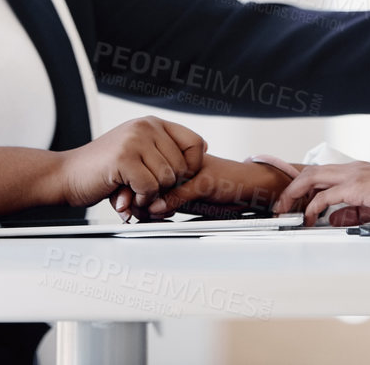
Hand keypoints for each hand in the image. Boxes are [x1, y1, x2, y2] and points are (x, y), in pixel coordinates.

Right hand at [52, 116, 205, 210]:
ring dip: (153, 194)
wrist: (66, 176)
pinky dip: (141, 199)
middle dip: (168, 187)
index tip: (177, 180)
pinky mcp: (124, 158)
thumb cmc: (103, 170)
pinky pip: (151, 187)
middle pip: (183, 166)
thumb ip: (164, 154)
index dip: (192, 167)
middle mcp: (146, 126)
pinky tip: (126, 196)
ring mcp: (135, 140)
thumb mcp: (137, 153)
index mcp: (153, 123)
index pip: (196, 143)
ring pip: (168, 178)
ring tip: (134, 191)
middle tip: (147, 191)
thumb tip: (204, 158)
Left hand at [116, 155, 293, 219]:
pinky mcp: (204, 179)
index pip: (145, 167)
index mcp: (176, 157)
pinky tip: (155, 211)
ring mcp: (192, 168)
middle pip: (148, 173)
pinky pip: (178, 192)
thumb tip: (140, 210)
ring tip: (134, 211)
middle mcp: (181, 158)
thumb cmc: (220, 188)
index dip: (129, 184)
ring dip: (144, 199)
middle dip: (132, 192)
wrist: (250, 186)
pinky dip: (164, 203)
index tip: (118, 201)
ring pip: (158, 182)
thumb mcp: (186, 196)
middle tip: (123, 208)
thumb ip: (165, 199)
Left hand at [272, 161, 369, 226]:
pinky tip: (310, 218)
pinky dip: (314, 207)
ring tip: (286, 211)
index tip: (292, 203)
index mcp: (358, 171)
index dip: (303, 187)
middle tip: (280, 207)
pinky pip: (327, 195)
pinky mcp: (359, 187)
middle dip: (291, 189)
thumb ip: (353, 212)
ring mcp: (355, 175)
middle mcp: (353, 169)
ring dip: (296, 194)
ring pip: (313, 178)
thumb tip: (333, 218)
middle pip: (311, 172)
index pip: (322, 174)